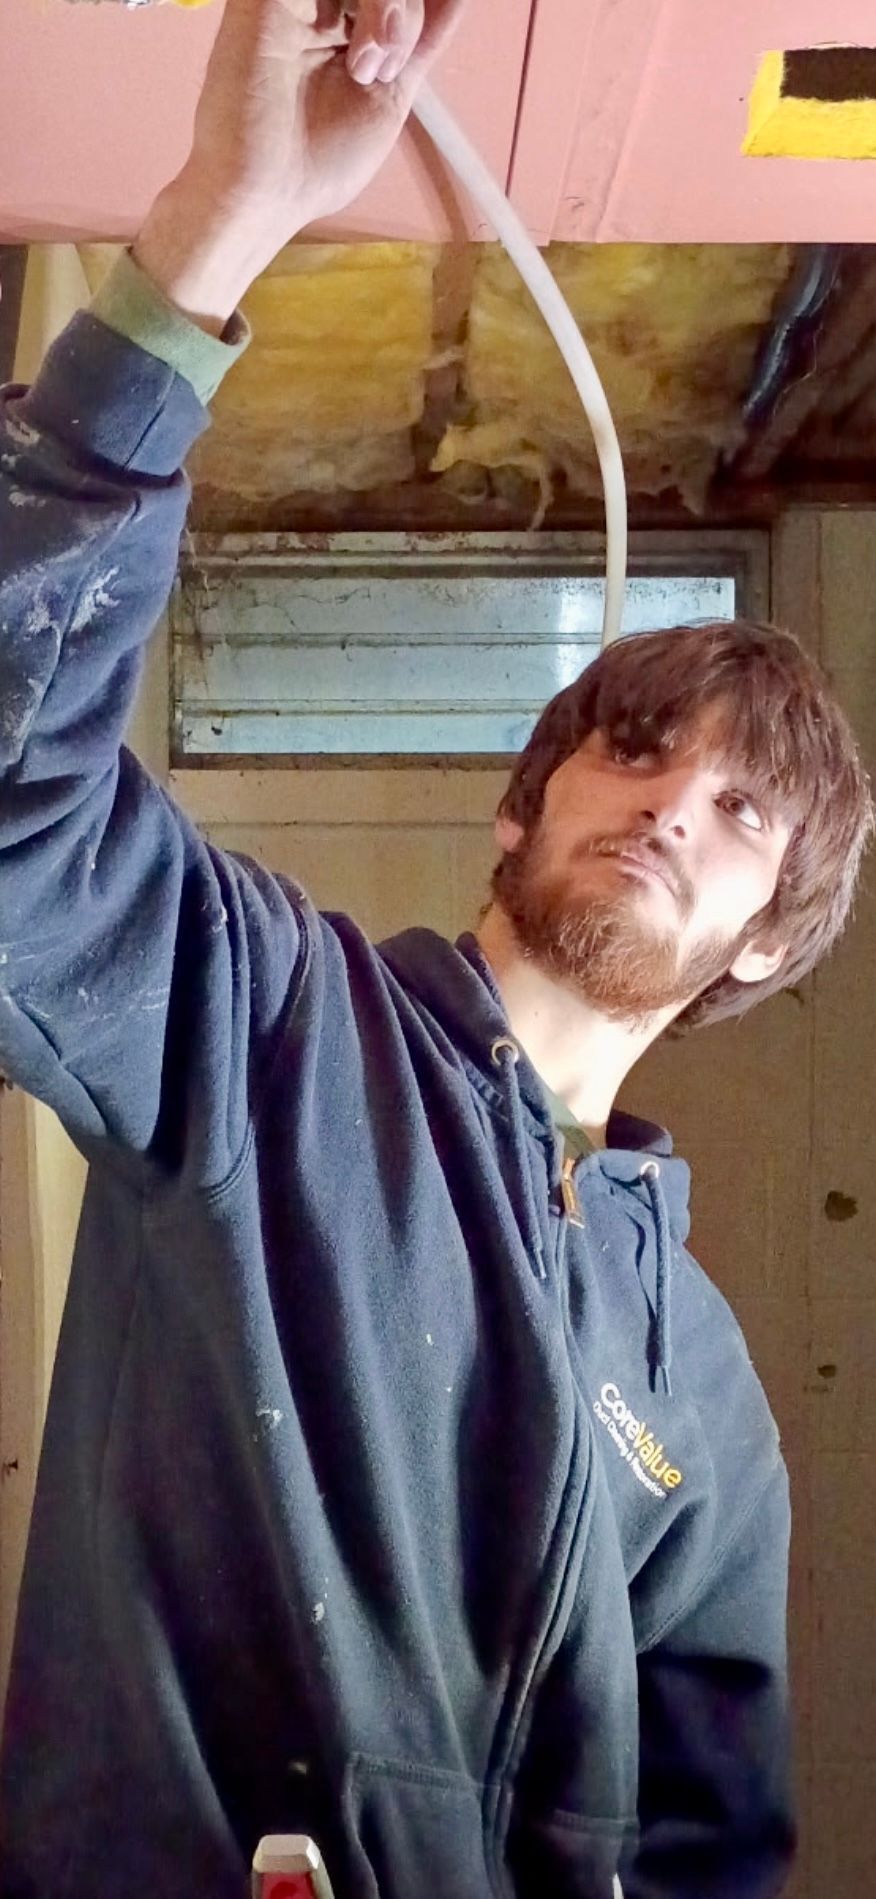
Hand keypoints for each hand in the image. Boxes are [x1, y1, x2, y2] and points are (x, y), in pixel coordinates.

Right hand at [177, 0, 465, 231]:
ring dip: (394, 6)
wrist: (263, 192)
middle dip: (409, 6)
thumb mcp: (391, 96)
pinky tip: (361, 53)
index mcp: (348, 19)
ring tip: (374, 66)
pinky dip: (373, 1)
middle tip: (392, 63)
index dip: (418, 8)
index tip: (412, 52)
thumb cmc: (318, 161)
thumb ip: (419, 42)